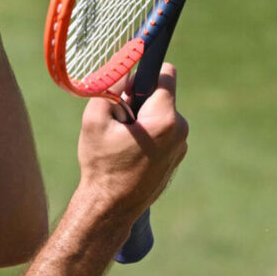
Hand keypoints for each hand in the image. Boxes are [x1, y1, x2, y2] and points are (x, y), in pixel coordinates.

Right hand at [77, 63, 188, 216]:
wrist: (110, 208)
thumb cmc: (101, 164)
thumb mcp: (95, 119)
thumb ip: (110, 87)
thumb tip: (123, 66)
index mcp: (165, 119)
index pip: (166, 73)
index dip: (144, 74)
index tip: (130, 84)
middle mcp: (180, 131)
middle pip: (162, 95)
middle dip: (141, 99)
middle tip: (119, 119)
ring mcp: (181, 147)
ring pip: (162, 114)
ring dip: (143, 118)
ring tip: (123, 141)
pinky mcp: (176, 158)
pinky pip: (164, 133)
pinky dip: (148, 134)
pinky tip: (131, 153)